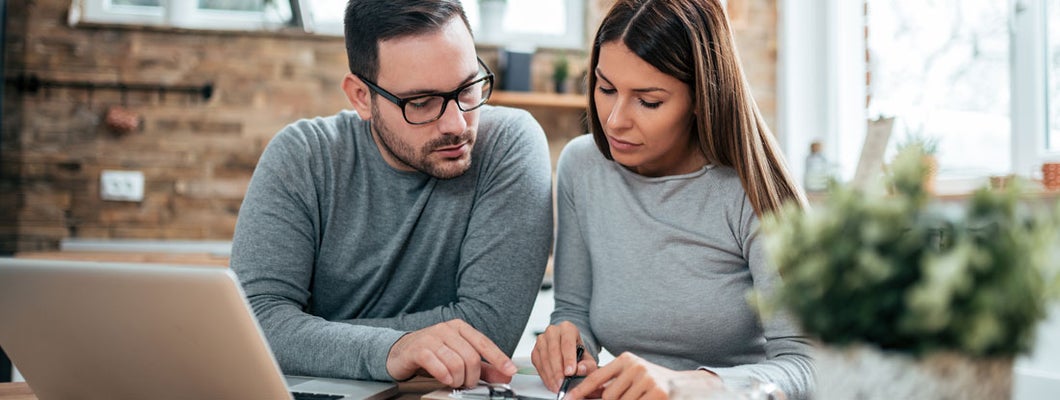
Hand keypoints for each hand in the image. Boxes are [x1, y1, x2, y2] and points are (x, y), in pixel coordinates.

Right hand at [385, 319, 516, 387]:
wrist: (400, 352)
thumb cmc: (432, 353)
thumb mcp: (459, 358)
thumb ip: (483, 367)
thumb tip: (505, 375)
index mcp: (460, 328)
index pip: (484, 343)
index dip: (499, 359)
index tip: (510, 371)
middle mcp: (447, 329)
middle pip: (471, 357)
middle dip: (473, 376)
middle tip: (468, 383)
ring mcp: (432, 337)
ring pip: (456, 363)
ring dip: (458, 379)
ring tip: (455, 382)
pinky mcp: (418, 349)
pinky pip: (438, 365)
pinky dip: (445, 377)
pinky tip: (445, 379)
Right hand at [531, 321, 598, 391]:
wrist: (569, 350)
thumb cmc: (578, 352)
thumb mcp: (588, 358)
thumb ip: (588, 365)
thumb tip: (581, 369)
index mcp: (567, 328)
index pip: (567, 343)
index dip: (568, 359)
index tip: (570, 372)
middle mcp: (553, 331)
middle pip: (553, 351)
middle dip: (558, 370)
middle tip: (562, 383)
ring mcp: (542, 340)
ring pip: (544, 358)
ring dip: (550, 375)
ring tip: (557, 386)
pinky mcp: (535, 350)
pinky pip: (538, 364)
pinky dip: (544, 376)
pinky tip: (551, 383)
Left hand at [564, 352, 724, 399]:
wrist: (684, 387)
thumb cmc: (653, 382)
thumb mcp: (632, 376)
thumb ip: (611, 383)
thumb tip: (586, 394)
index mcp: (625, 359)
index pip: (596, 377)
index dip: (580, 391)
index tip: (567, 399)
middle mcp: (636, 366)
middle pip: (608, 396)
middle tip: (625, 397)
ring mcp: (647, 379)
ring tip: (639, 397)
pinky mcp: (657, 393)